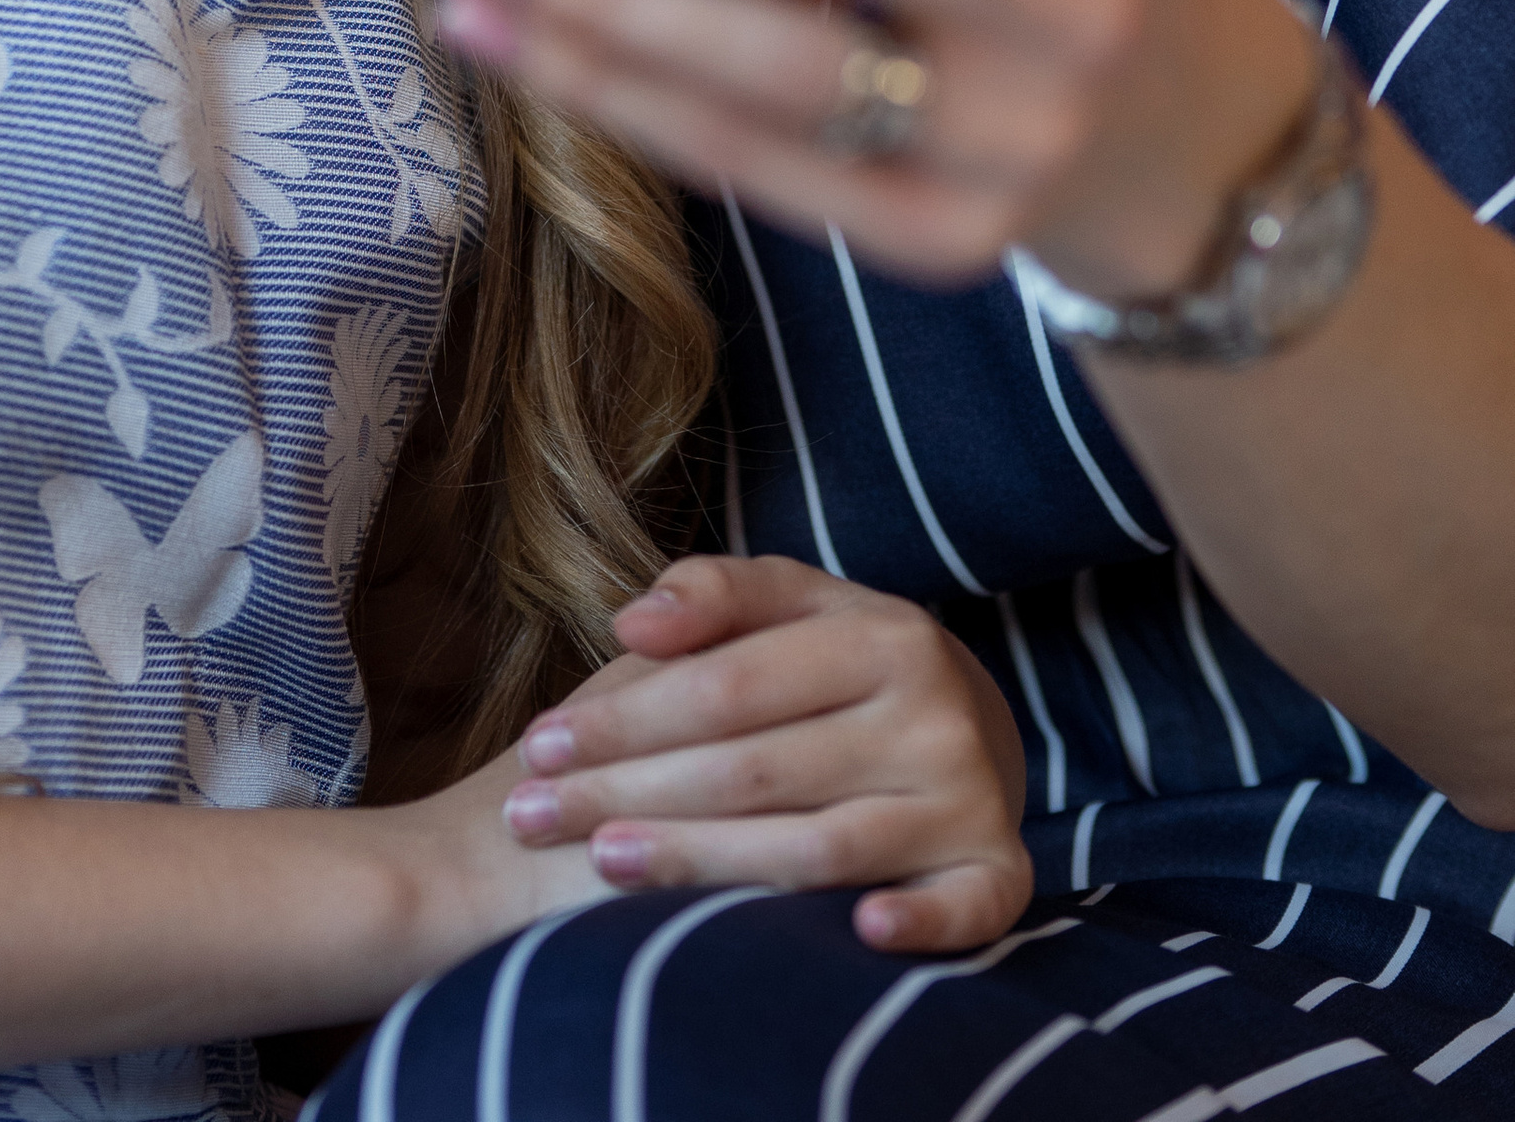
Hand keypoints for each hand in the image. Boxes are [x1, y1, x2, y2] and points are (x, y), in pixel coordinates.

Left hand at [500, 558, 1031, 953]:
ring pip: (820, 846)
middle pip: (756, 768)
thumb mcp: (788, 603)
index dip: (624, 718)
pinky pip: (964, 911)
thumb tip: (632, 623)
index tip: (536, 748)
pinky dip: (918, 925)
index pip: (726, 686)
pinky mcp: (997, 874)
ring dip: (703, 862)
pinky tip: (857, 934)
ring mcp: (968, 798)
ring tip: (602, 863)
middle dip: (630, 793)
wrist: (967, 723)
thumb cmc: (838, 664)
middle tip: (532, 818)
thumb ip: (711, 594)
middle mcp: (932, 714)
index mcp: (881, 633)